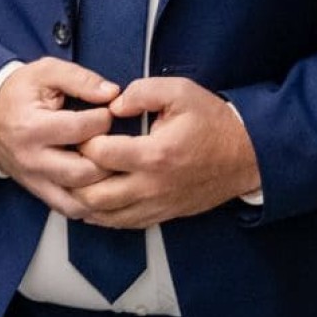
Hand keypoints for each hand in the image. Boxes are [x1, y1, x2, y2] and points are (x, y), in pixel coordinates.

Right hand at [0, 57, 120, 218]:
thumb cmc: (19, 91)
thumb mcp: (46, 72)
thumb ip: (80, 79)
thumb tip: (112, 93)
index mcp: (32, 127)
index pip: (80, 129)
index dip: (104, 118)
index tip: (109, 111)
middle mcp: (32, 160)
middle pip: (83, 171)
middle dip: (109, 156)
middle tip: (116, 140)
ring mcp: (35, 180)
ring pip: (80, 198)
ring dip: (104, 185)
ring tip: (114, 163)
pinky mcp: (38, 191)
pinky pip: (70, 209)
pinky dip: (91, 203)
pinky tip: (103, 186)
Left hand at [74, 76, 260, 228]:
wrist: (246, 155)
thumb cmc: (212, 121)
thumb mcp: (180, 91)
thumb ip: (141, 91)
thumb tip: (112, 104)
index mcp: (155, 154)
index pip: (101, 154)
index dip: (82, 139)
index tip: (78, 127)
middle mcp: (152, 186)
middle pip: (94, 195)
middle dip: (74, 175)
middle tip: (69, 155)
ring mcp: (156, 205)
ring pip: (104, 216)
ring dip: (82, 199)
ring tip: (73, 177)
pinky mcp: (161, 215)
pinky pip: (121, 224)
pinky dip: (100, 214)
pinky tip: (90, 199)